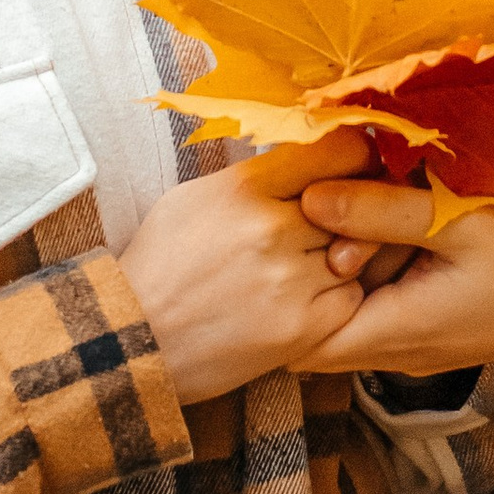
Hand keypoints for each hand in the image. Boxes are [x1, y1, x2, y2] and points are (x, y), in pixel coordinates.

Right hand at [117, 126, 375, 406]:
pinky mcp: (302, 328)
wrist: (134, 342)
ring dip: (342, 256)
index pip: (338, 151)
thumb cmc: (163, 264)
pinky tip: (305, 298)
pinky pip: (351, 296)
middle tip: (332, 222)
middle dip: (347, 212)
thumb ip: (257, 176)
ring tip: (307, 264)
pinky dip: (336, 296)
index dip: (358, 157)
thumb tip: (311, 154)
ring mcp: (290, 280)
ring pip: (355, 250)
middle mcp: (272, 227)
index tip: (359, 166)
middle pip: (351, 204)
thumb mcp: (196, 197)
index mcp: (244, 187)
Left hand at [296, 182, 493, 375]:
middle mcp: (398, 351)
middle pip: (318, 328)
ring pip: (347, 316)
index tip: (288, 238)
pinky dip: (371, 275)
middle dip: (307, 277)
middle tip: (320, 216)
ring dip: (342, 273)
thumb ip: (381, 210)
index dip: (283, 293)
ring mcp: (415, 345)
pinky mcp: (431, 330)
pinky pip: (378, 310)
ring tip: (355, 216)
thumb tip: (310, 199)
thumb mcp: (457, 218)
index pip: (300, 342)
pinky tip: (385, 231)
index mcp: (397, 331)